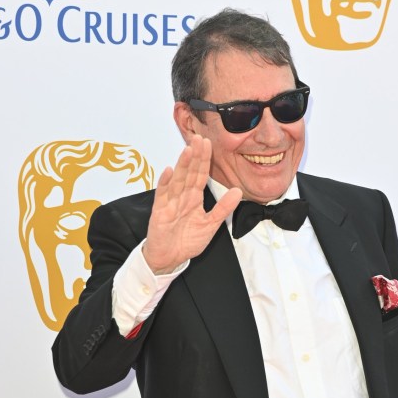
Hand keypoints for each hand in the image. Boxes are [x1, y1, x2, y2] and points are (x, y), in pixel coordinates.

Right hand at [143, 135, 241, 273]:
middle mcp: (182, 197)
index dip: (204, 160)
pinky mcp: (159, 212)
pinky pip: (162, 195)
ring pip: (177, 180)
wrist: (170, 258)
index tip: (208, 143)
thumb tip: (238, 192)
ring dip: (182, 165)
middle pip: (189, 173)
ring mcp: (170, 203)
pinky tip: (168, 171)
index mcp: (194, 198)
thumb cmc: (186, 241)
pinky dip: (165, 183)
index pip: (200, 175)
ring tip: (187, 150)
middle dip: (194, 156)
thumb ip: (223, 209)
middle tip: (199, 138)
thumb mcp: (211, 225)